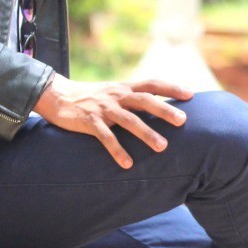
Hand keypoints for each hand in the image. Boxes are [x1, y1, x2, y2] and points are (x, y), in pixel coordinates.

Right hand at [34, 73, 193, 168]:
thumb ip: (131, 98)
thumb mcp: (112, 93)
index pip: (152, 83)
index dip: (171, 88)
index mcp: (124, 88)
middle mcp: (117, 95)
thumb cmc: (89, 97)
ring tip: (162, 147)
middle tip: (183, 121)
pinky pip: (106, 137)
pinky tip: (127, 163)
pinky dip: (117, 150)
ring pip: (129, 120)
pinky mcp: (90, 121)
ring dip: (146, 133)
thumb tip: (156, 106)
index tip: (191, 95)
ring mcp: (104, 108)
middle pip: (145, 100)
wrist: (56, 96)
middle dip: (165, 110)